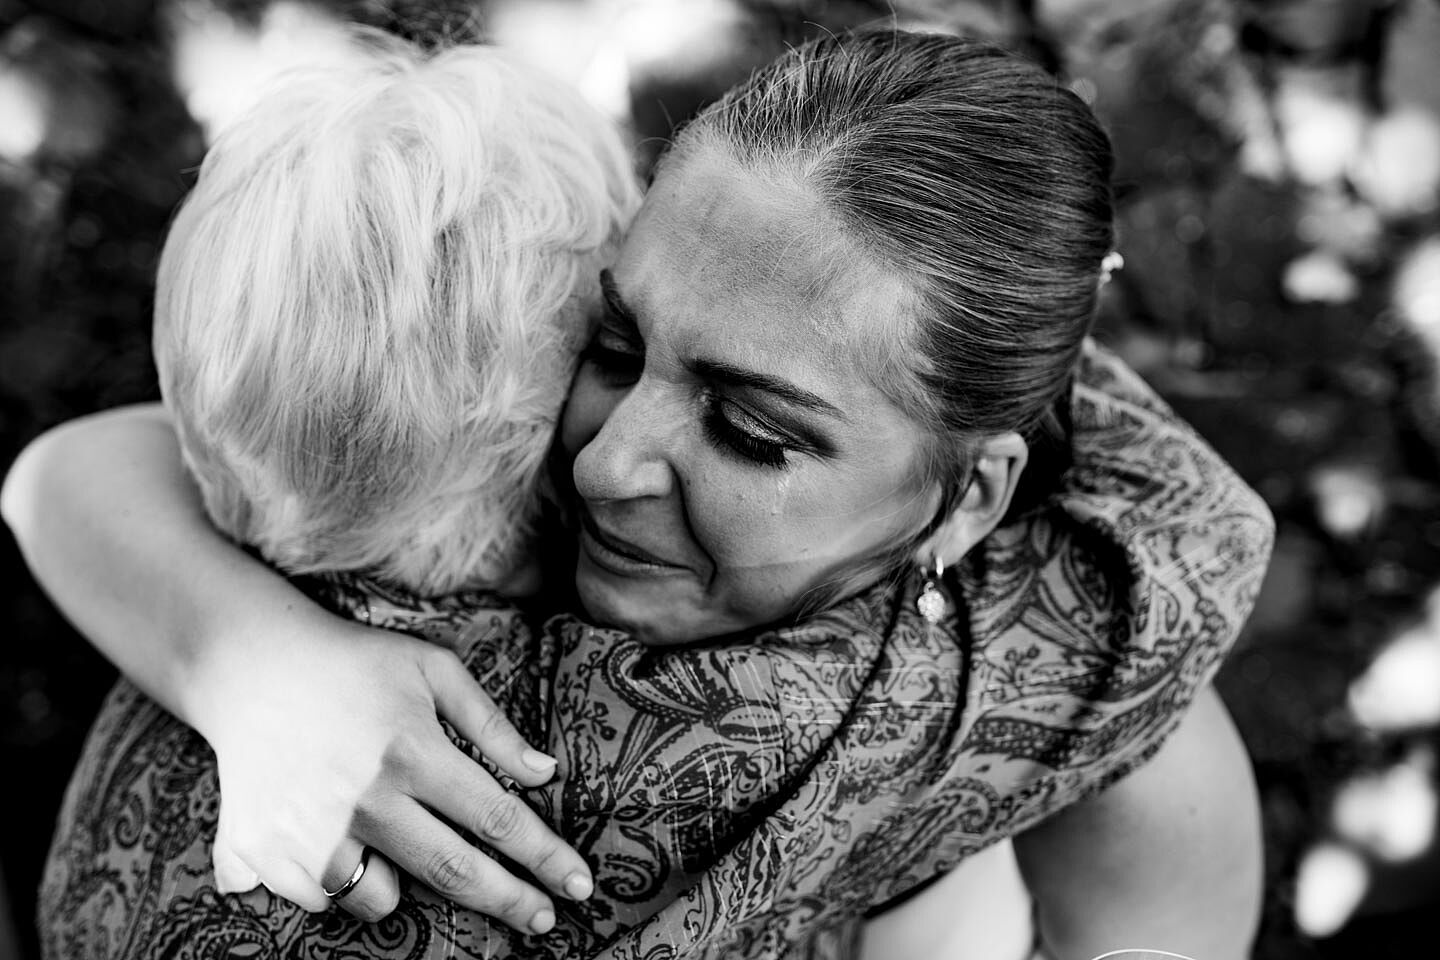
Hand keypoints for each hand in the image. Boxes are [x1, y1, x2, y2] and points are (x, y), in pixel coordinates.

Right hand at [195, 611, 591, 931]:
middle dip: (510, 902)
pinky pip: (324, 900)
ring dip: (405, 885)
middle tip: (544, 921)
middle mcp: (363, 800)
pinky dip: (338, 882)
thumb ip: (491, 724)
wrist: (248, 665)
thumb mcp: (432, 669)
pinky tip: (332, 836)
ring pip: (383, 901)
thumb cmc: (355, 662)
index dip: (545, 858)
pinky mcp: (264, 855)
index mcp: (411, 751)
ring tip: (396, 840)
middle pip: (455, 873)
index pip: (497, 819)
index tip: (579, 885)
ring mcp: (310, 834)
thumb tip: (545, 774)